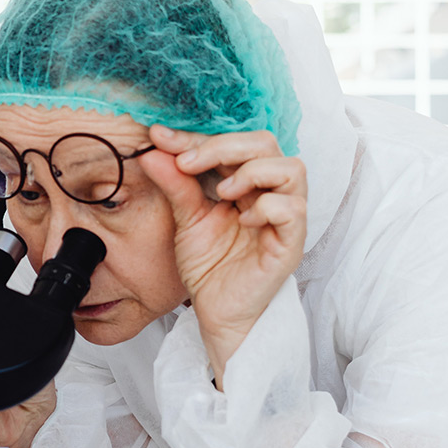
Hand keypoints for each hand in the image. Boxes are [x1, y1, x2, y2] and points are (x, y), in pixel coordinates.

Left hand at [143, 125, 306, 385]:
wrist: (216, 311)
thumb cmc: (209, 265)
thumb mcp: (186, 218)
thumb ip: (175, 184)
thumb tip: (153, 150)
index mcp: (246, 181)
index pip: (231, 142)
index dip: (196, 137)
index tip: (160, 136)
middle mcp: (270, 192)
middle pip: (265, 143)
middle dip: (223, 146)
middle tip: (188, 163)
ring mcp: (285, 216)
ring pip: (292, 168)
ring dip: (252, 172)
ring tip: (224, 192)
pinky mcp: (291, 243)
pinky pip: (293, 209)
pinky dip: (267, 206)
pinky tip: (243, 220)